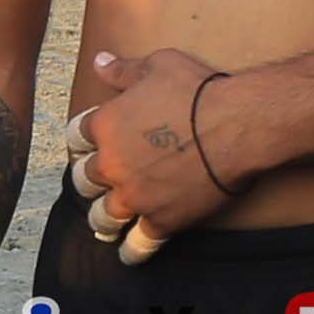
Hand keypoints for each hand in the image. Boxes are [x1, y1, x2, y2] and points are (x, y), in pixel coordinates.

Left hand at [64, 46, 239, 258]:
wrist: (237, 125)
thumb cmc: (199, 90)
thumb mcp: (158, 66)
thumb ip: (124, 70)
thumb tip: (100, 60)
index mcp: (105, 125)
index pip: (75, 136)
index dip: (81, 140)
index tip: (87, 144)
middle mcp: (112, 164)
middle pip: (83, 179)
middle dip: (89, 180)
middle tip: (96, 182)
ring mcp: (135, 196)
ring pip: (102, 216)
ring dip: (102, 217)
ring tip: (105, 221)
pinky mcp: (161, 220)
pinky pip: (138, 245)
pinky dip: (131, 251)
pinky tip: (127, 253)